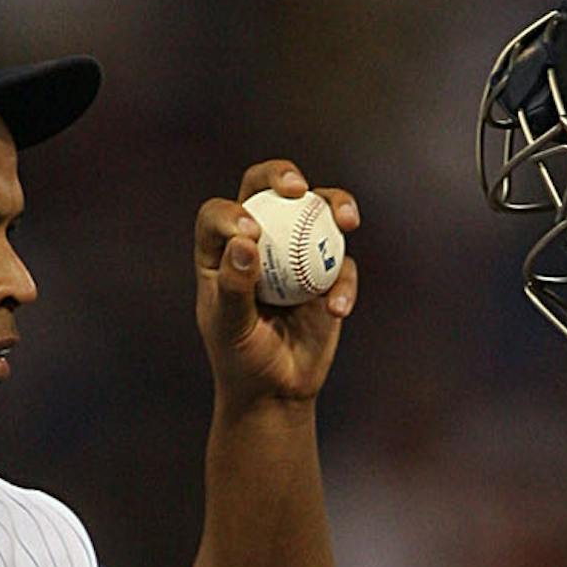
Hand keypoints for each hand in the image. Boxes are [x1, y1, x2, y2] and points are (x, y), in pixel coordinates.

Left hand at [196, 160, 358, 412]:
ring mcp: (296, 250)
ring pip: (316, 209)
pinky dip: (344, 284)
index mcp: (221, 248)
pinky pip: (342, 264)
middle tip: (296, 187)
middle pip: (266, 189)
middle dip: (281, 175)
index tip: (250, 235)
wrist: (276, 391)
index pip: (220, 213)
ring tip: (346, 220)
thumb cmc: (241, 360)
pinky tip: (337, 310)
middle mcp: (259, 238)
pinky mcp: (328, 273)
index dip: (232, 213)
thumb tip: (247, 241)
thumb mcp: (231, 329)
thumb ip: (235, 288)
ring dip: (335, 203)